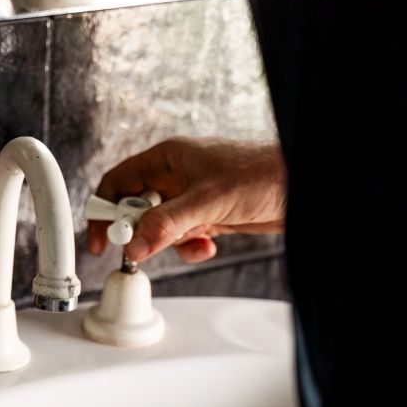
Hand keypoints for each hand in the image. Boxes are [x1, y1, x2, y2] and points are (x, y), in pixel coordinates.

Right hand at [89, 137, 286, 262]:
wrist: (304, 185)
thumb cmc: (263, 173)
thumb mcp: (208, 200)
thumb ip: (167, 224)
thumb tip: (134, 246)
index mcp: (169, 158)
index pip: (119, 182)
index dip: (104, 210)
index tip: (103, 240)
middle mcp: (176, 176)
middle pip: (136, 208)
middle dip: (140, 232)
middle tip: (144, 249)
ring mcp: (191, 197)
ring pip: (159, 227)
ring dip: (169, 243)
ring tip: (191, 243)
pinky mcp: (208, 216)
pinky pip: (183, 237)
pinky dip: (190, 248)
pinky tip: (208, 246)